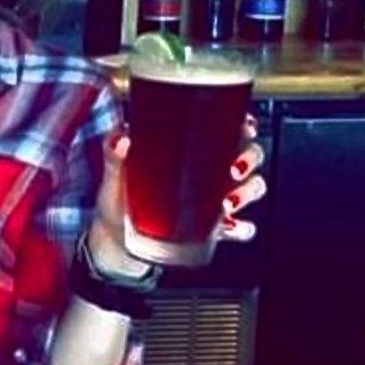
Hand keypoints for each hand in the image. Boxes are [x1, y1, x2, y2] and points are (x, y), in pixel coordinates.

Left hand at [88, 113, 266, 275]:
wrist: (116, 238)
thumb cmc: (119, 197)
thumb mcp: (115, 173)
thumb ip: (114, 154)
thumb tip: (121, 140)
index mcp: (190, 148)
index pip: (228, 129)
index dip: (244, 126)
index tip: (244, 127)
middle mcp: (209, 170)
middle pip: (248, 155)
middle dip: (249, 159)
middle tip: (233, 170)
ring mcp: (214, 199)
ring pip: (251, 187)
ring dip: (247, 192)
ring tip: (228, 202)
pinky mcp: (213, 228)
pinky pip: (240, 227)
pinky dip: (242, 228)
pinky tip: (230, 228)